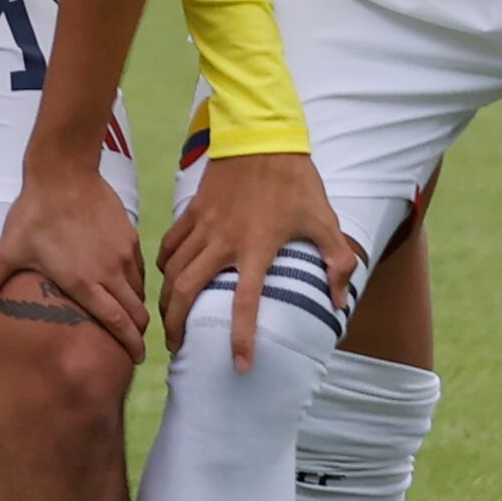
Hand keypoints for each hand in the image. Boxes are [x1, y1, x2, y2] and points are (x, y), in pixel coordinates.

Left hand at [0, 133, 146, 358]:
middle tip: (134, 344)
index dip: (130, 344)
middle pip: (136, 313)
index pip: (117, 322)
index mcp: (84, 282)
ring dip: (136, 307)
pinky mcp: (130, 237)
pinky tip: (123, 283)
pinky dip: (136, 282)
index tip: (137, 358)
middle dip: (138, 333)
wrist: (64, 172)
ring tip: (128, 316)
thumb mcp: (9, 249)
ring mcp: (123, 254)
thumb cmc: (35, 213)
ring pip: (140, 291)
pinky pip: (140, 269)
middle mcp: (110, 272)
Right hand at [155, 149, 355, 370]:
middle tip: (179, 347)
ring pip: (172, 271)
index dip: (240, 337)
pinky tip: (166, 277)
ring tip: (168, 320)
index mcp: (256, 248)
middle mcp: (223, 241)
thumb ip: (337, 263)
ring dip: (166, 300)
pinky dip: (163, 266)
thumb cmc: (296, 181)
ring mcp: (203, 225)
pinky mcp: (192, 211)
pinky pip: (168, 245)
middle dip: (177, 324)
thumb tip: (338, 301)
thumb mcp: (326, 221)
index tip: (239, 364)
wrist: (261, 136)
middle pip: (187, 291)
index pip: (244, 303)